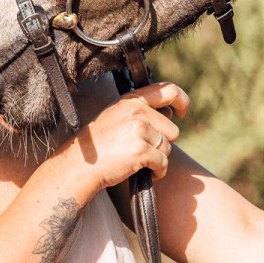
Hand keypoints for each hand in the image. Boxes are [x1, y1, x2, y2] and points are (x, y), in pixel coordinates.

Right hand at [59, 81, 188, 194]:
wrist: (81, 164)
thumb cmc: (100, 144)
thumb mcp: (117, 115)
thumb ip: (142, 110)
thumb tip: (171, 115)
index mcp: (132, 100)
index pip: (168, 90)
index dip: (182, 100)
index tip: (182, 112)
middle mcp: (137, 111)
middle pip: (172, 130)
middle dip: (162, 143)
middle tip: (144, 148)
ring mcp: (139, 130)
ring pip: (168, 148)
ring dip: (158, 158)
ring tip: (139, 160)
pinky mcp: (141, 150)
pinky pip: (163, 163)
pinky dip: (158, 172)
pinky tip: (144, 171)